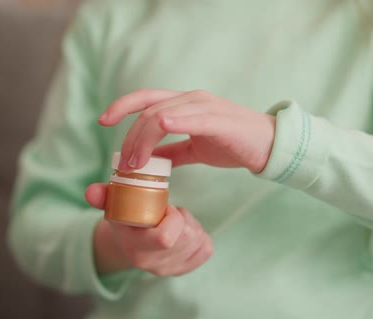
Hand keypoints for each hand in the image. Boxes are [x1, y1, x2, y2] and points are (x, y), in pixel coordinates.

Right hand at [85, 183, 213, 275]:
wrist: (130, 244)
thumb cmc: (124, 219)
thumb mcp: (112, 207)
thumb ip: (102, 196)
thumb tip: (90, 191)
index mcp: (136, 250)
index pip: (165, 239)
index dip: (173, 218)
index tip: (166, 207)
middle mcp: (154, 265)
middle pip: (187, 237)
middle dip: (183, 218)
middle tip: (171, 211)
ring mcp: (171, 269)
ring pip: (198, 240)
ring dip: (191, 224)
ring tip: (176, 220)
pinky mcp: (187, 268)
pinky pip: (206, 248)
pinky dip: (201, 235)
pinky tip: (184, 231)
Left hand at [98, 89, 275, 172]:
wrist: (269, 146)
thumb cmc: (234, 144)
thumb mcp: (195, 149)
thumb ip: (173, 152)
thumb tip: (150, 160)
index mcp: (184, 104)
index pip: (146, 99)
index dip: (122, 106)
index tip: (103, 120)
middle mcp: (191, 100)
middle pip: (148, 111)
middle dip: (130, 137)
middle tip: (123, 165)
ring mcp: (204, 107)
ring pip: (161, 116)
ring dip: (143, 140)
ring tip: (135, 165)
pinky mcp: (217, 119)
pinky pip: (190, 117)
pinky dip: (173, 121)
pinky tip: (160, 129)